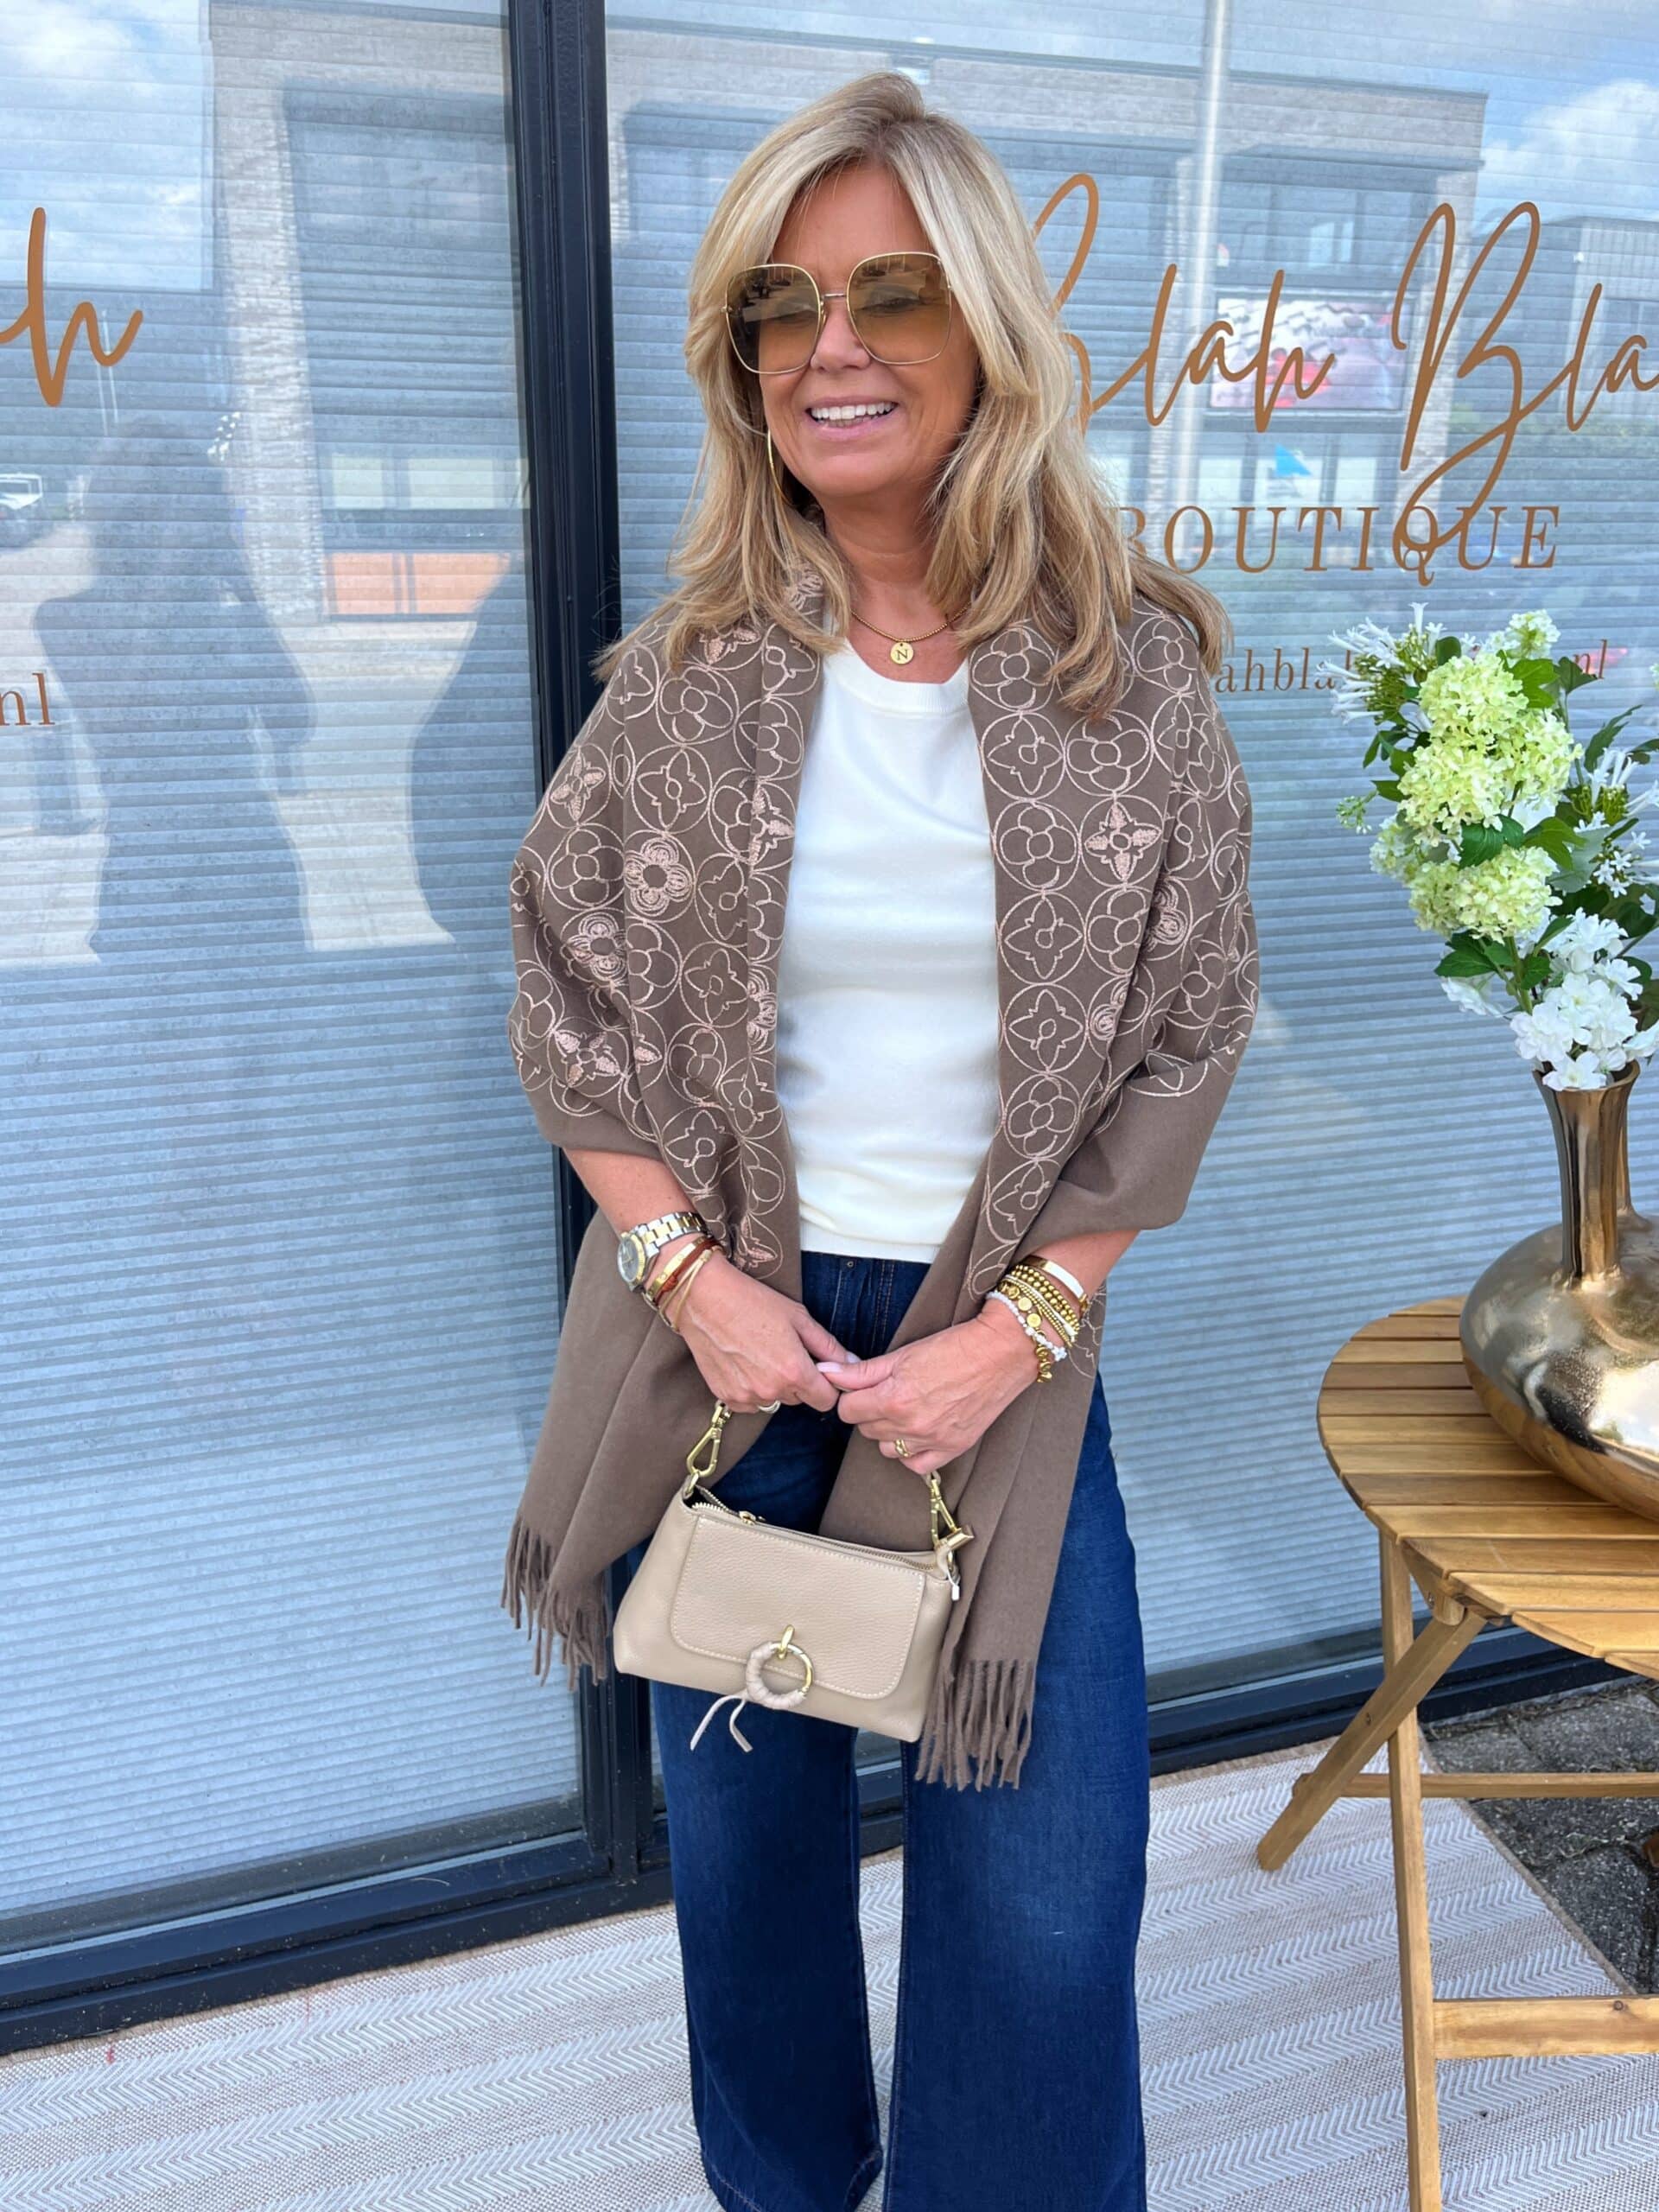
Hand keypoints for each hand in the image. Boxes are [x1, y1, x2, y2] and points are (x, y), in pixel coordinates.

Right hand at [672, 1252, 853, 1413]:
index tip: (818, 1369)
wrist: (703, 1298)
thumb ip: (828, 1346)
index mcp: (794, 1371)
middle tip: (783, 1350)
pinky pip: (751, 1402)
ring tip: (760, 1353)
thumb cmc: (751, 1301)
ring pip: (775, 1401)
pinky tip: (743, 1362)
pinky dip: (751, 1388)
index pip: (827, 1401)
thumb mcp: (798, 1317)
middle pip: (800, 1399)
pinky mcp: (726, 1397)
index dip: (826, 1385)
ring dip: (774, 1385)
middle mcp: (771, 1390)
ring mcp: (746, 1396)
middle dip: (798, 1381)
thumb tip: (852, 1362)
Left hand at [817, 1299, 1045, 1476]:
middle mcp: (910, 1425)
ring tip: (906, 1409)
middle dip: (871, 1411)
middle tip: (890, 1392)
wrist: (1000, 1354)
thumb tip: (825, 1372)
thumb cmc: (953, 1348)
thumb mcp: (902, 1355)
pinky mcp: (951, 1450)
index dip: (853, 1397)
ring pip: (886, 1448)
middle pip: (866, 1429)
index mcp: (894, 1399)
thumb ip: (860, 1371)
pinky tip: (918, 1431)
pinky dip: (911, 1452)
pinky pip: (914, 1465)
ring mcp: (931, 1441)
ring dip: (889, 1432)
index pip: (848, 1411)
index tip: (864, 1388)